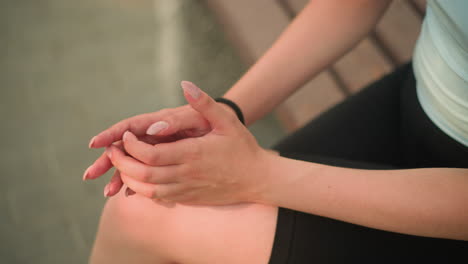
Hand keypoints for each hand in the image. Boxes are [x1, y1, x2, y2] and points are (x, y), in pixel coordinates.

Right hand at [83, 103, 211, 196]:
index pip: (131, 125)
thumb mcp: (205, 117)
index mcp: (163, 120)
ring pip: (135, 162)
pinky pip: (148, 171)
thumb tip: (152, 128)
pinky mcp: (168, 160)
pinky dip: (137, 181)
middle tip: (89, 175)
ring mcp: (161, 147)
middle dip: (108, 160)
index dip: (112, 133)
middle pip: (126, 145)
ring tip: (108, 193)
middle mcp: (157, 133)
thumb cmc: (219, 122)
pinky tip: (129, 194)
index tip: (95, 143)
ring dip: (120, 175)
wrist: (232, 132)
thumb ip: (178, 120)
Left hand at [106, 81, 272, 204]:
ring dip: (128, 177)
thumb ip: (204, 103)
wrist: (258, 179)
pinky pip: (157, 198)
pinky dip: (142, 189)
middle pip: (142, 175)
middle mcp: (185, 175)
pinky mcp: (188, 198)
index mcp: (192, 154)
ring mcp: (186, 189)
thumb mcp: (227, 120)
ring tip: (121, 163)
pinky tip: (138, 178)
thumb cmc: (243, 148)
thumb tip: (185, 84)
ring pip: (147, 190)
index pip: (150, 155)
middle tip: (113, 151)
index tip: (125, 136)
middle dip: (122, 163)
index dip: (131, 146)